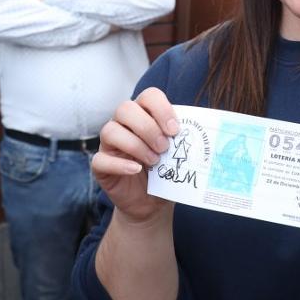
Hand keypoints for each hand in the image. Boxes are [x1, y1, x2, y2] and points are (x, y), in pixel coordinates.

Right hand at [92, 87, 177, 223]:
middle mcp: (123, 124)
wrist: (151, 202)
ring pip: (110, 131)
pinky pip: (100, 159)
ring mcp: (108, 145)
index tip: (174, 130)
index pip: (148, 96)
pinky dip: (120, 164)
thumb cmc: (164, 172)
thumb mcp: (175, 154)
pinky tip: (136, 170)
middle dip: (148, 127)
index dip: (161, 109)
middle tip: (164, 147)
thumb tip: (198, 134)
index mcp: (144, 114)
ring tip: (154, 161)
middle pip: (125, 109)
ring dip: (135, 145)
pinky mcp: (100, 166)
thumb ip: (181, 141)